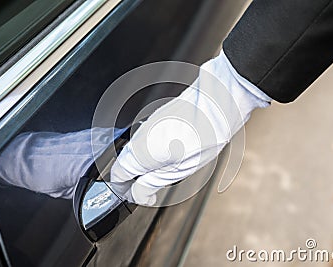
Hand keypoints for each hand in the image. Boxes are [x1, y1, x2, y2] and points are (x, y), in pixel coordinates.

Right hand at [110, 50, 270, 205]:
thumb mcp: (176, 172)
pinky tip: (174, 152)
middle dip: (137, 177)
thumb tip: (139, 195)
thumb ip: (151, 184)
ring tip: (170, 168)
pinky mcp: (157, 117)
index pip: (116, 176)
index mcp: (137, 154)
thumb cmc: (201, 136)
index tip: (138, 195)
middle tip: (156, 185)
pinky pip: (148, 138)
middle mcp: (137, 137)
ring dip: (147, 163)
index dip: (125, 189)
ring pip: (137, 150)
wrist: (216, 106)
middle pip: (125, 163)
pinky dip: (155, 149)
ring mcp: (147, 125)